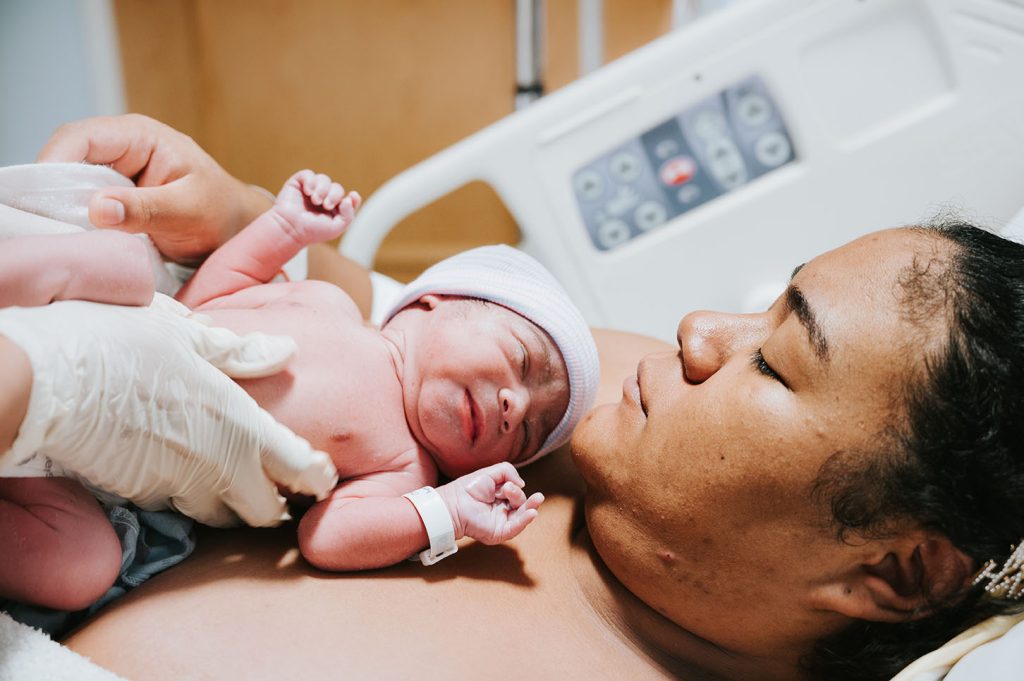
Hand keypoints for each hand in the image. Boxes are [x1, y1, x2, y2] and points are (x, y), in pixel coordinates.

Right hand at [0, 294, 338, 526]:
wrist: (42, 380)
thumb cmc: (116, 343)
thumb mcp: (184, 333)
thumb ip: (239, 351)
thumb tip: (285, 350)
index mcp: (236, 422)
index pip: (294, 465)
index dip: (315, 478)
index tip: (325, 479)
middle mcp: (213, 464)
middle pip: (260, 509)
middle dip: (274, 503)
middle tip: (281, 491)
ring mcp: (173, 485)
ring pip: (218, 514)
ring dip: (232, 506)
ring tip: (239, 489)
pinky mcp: (137, 495)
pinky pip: (176, 504)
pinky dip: (188, 497)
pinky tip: (185, 476)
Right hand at [36, 114, 268, 263]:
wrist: (237, 230)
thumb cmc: (221, 214)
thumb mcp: (187, 212)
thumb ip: (144, 210)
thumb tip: (97, 209)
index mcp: (140, 136)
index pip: (80, 138)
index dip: (53, 164)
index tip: (43, 201)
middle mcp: (121, 147)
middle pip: (65, 160)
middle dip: (53, 191)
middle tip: (47, 226)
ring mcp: (114, 172)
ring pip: (69, 184)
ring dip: (63, 209)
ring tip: (62, 235)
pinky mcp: (112, 196)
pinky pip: (81, 203)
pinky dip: (77, 221)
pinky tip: (78, 240)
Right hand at [274, 170, 360, 245]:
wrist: (290, 229)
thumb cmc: (312, 231)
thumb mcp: (337, 227)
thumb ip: (348, 214)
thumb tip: (349, 198)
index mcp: (334, 210)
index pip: (348, 199)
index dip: (353, 197)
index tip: (352, 196)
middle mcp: (323, 199)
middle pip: (337, 188)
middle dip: (334, 195)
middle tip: (326, 205)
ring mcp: (311, 190)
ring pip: (324, 179)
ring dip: (322, 189)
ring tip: (315, 200)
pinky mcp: (298, 183)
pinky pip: (308, 174)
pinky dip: (311, 181)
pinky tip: (308, 192)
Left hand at [437, 462, 543, 543]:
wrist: (454, 504)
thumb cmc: (468, 488)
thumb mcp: (490, 472)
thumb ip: (508, 471)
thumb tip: (523, 484)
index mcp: (500, 497)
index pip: (516, 493)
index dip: (514, 488)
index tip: (505, 485)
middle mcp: (503, 510)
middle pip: (522, 504)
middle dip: (520, 496)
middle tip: (509, 489)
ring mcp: (502, 522)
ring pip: (523, 516)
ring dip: (530, 506)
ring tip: (538, 499)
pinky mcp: (499, 532)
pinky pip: (516, 528)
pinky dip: (525, 520)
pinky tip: (532, 512)